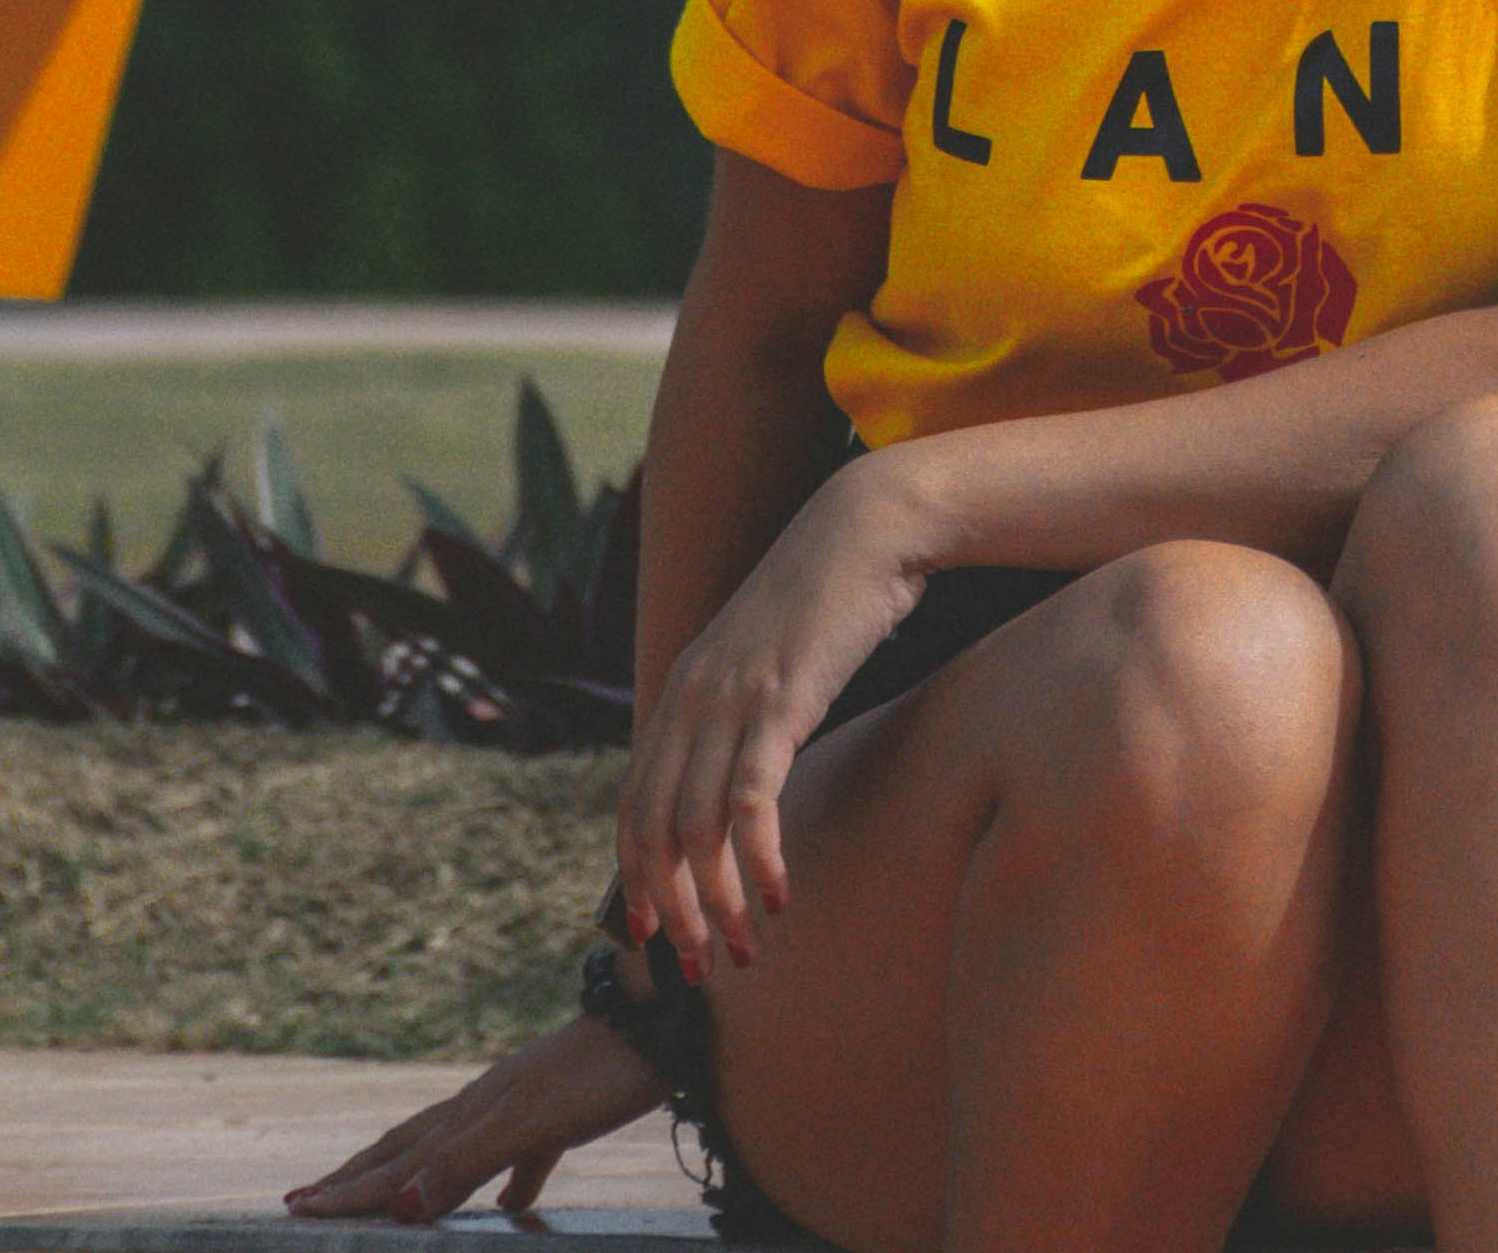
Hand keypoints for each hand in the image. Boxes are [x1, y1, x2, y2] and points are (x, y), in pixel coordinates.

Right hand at [284, 1010, 661, 1221]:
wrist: (666, 1019)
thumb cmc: (600, 1074)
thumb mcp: (531, 1121)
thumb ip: (468, 1161)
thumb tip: (398, 1205)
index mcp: (473, 1108)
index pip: (397, 1160)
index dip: (349, 1189)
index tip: (297, 1208)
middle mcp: (488, 1101)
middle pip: (409, 1145)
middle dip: (358, 1176)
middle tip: (308, 1198)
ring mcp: (525, 1101)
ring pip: (454, 1146)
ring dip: (416, 1176)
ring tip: (388, 1201)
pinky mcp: (566, 1109)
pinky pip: (521, 1155)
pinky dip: (506, 1184)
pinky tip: (511, 1206)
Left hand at [615, 452, 933, 969]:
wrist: (864, 529)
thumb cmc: (826, 599)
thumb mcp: (766, 660)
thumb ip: (741, 712)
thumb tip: (740, 777)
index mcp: (679, 692)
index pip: (633, 805)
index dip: (634, 876)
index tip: (647, 934)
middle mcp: (689, 700)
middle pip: (652, 830)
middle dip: (668, 909)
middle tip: (696, 969)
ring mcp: (729, 701)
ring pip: (695, 830)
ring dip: (716, 903)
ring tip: (745, 952)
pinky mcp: (779, 702)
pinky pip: (751, 800)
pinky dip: (758, 858)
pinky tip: (779, 896)